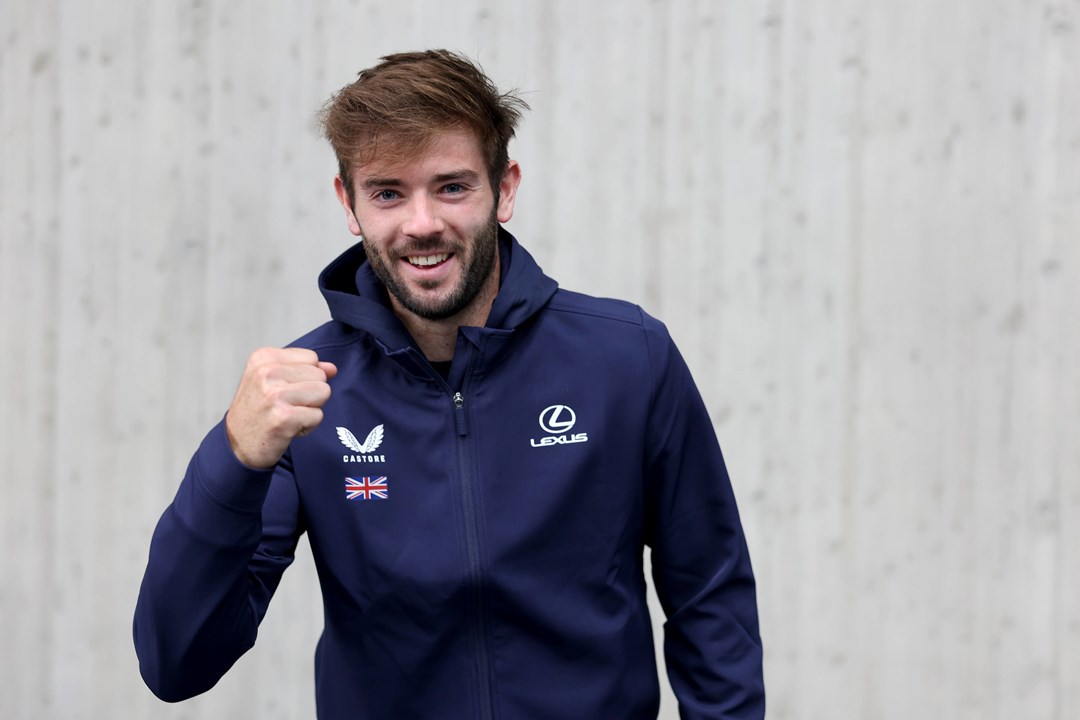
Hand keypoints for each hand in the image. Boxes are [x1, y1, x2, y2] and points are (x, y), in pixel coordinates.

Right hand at [224, 347, 337, 468]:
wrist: (237, 445)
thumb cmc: (258, 411)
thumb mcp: (274, 381)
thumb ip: (305, 369)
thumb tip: (332, 368)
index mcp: (263, 358)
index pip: (312, 358)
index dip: (305, 378)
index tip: (283, 391)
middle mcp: (267, 372)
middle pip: (320, 375)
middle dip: (310, 394)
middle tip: (285, 406)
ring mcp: (275, 394)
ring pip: (323, 393)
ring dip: (311, 409)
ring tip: (289, 415)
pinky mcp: (284, 417)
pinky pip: (318, 416)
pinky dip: (308, 426)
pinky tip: (288, 428)